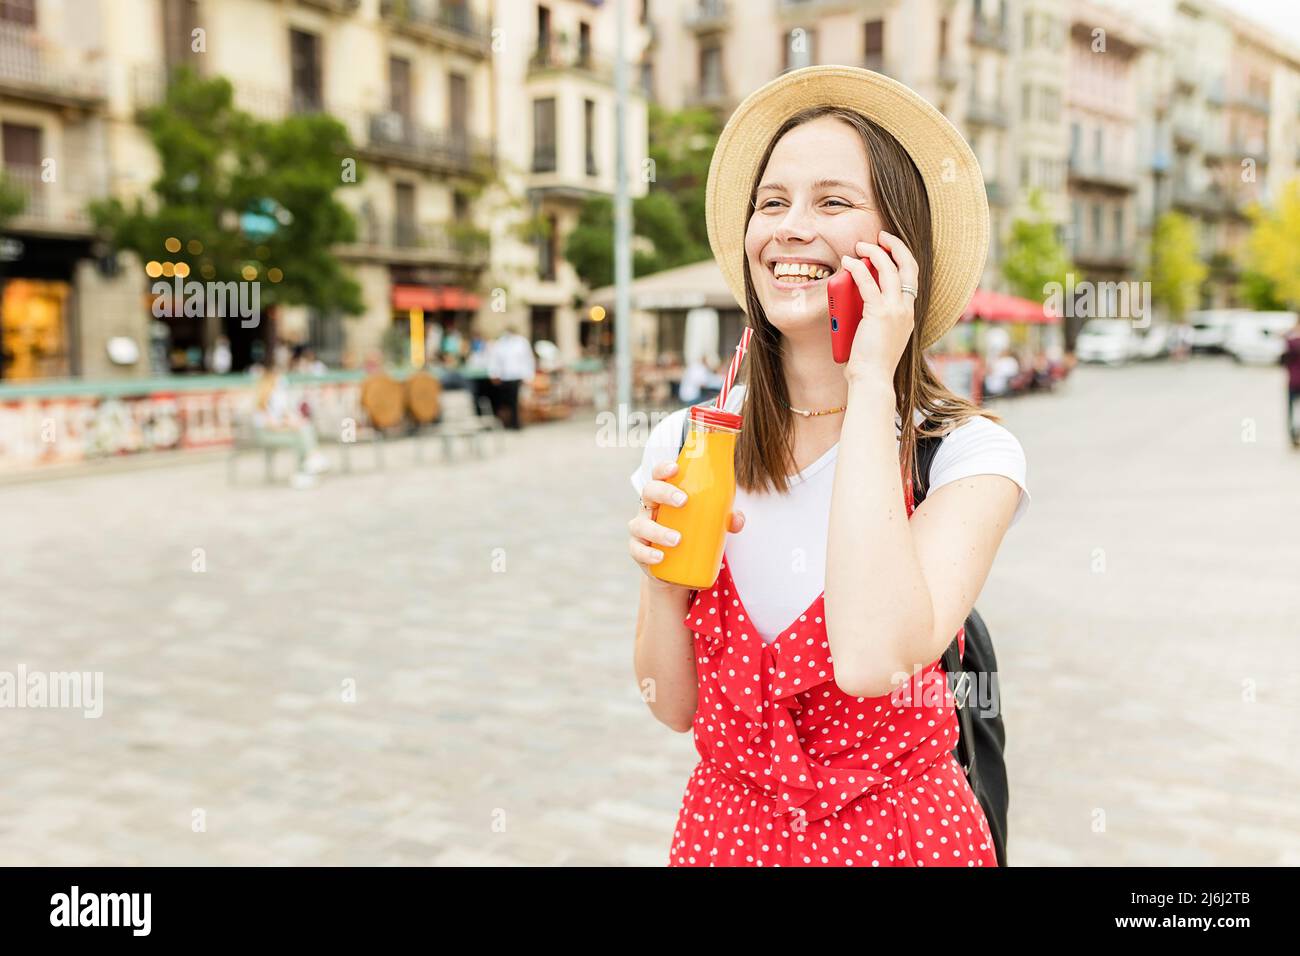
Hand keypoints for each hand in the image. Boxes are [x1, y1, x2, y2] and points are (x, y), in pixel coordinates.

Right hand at [628, 460, 743, 587]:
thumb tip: (737, 519)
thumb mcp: (709, 523)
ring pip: (641, 525)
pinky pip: (637, 551)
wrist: (674, 568)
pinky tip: (660, 557)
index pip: (659, 475)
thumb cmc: (690, 533)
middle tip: (683, 501)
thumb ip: (725, 519)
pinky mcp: (639, 552)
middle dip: (664, 493)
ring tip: (677, 539)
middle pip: (649, 492)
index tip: (676, 468)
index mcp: (664, 496)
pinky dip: (648, 554)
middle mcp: (649, 509)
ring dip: (658, 531)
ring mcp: (641, 530)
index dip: (663, 468)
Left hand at [839, 231, 918, 383]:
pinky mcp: (879, 313)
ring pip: (889, 269)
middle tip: (881, 236)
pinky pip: (867, 283)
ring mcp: (896, 310)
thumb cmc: (870, 364)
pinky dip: (857, 268)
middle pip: (908, 267)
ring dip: (874, 252)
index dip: (902, 258)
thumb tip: (854, 301)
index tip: (889, 248)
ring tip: (859, 246)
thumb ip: (872, 317)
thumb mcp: (876, 335)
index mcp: (908, 314)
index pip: (911, 278)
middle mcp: (907, 309)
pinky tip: (847, 262)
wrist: (872, 379)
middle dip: (896, 246)